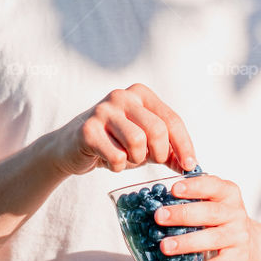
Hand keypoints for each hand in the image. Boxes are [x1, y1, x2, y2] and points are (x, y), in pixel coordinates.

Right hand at [53, 82, 197, 177]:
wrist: (70, 148)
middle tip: (150, 161)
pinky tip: (107, 160)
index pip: (171, 119)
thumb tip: (190, 165)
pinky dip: (117, 166)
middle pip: (157, 130)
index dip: (184, 145)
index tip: (190, 166)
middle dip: (159, 153)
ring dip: (135, 160)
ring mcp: (103, 110)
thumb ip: (167, 150)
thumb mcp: (144, 143)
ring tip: (125, 157)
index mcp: (140, 93)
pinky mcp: (88, 129)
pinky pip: (116, 156)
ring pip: (137, 143)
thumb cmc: (114, 143)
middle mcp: (122, 96)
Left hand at [153, 172, 260, 260]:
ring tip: (165, 246)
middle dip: (182, 214)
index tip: (174, 189)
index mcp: (229, 195)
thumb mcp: (216, 204)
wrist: (254, 249)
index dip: (194, 187)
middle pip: (209, 213)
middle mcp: (235, 214)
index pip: (213, 186)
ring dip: (186, 243)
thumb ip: (194, 197)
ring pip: (211, 239)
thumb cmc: (224, 222)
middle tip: (159, 217)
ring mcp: (238, 238)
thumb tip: (156, 198)